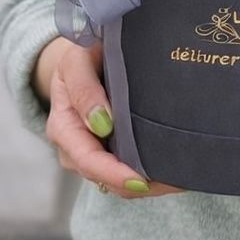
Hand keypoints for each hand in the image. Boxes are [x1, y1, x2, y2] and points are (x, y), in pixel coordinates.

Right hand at [35, 37, 183, 198]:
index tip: (140, 179)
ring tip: (176, 181)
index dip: (112, 172)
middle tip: (170, 185)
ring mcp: (88, 151)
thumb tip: (101, 123)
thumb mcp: (76, 61)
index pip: (86, 158)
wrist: (82, 57)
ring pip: (112, 180)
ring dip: (143, 183)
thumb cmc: (82, 54)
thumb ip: (84, 88)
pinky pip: (121, 170)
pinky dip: (144, 173)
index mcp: (63, 124)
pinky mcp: (105, 150)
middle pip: (102, 176)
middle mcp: (73, 146)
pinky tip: (169, 173)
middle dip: (133, 184)